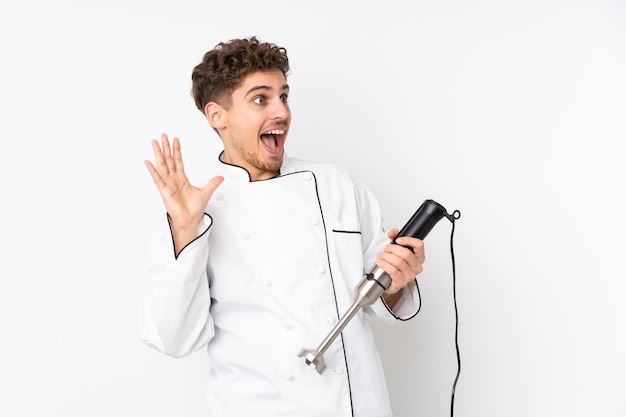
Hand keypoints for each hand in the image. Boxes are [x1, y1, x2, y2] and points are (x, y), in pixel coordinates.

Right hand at [144, 134, 223, 252]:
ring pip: (162, 165)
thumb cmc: (193, 209)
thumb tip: (221, 177)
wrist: (189, 220)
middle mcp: (173, 180)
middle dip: (166, 147)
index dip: (177, 150)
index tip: (175, 140)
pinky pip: (157, 179)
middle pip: (168, 159)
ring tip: (154, 143)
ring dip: (158, 154)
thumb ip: (213, 183)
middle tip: (163, 136)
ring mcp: (168, 184)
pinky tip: (148, 162)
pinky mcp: (164, 191)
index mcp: (181, 179)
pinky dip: (153, 170)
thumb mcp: (206, 192)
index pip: (178, 161)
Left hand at [376, 228, 424, 306]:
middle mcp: (416, 266)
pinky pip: (393, 271)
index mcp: (419, 257)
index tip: (398, 240)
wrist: (391, 281)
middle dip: (392, 249)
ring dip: (386, 257)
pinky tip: (380, 262)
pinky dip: (385, 265)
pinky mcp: (401, 281)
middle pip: (406, 253)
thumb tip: (392, 233)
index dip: (408, 240)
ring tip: (381, 255)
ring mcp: (410, 275)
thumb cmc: (396, 265)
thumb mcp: (397, 249)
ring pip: (399, 262)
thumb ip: (395, 237)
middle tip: (385, 248)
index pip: (419, 245)